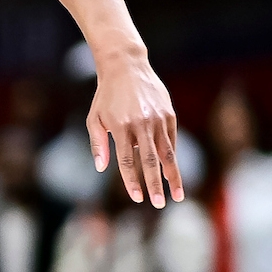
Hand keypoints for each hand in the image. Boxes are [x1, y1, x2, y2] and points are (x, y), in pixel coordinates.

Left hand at [86, 51, 182, 207]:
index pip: (128, 162)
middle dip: (155, 184)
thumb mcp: (94, 118)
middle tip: (158, 204)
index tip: (137, 198)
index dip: (132, 182)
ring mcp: (158, 119)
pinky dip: (172, 156)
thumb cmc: (106, 96)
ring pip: (167, 153)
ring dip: (173, 175)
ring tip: (177, 195)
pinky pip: (171, 139)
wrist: (126, 67)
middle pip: (150, 161)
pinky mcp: (169, 114)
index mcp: (121, 127)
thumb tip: (102, 169)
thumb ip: (98, 144)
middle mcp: (142, 124)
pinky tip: (173, 171)